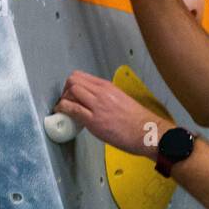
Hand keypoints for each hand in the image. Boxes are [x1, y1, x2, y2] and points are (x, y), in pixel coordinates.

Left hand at [56, 71, 172, 155]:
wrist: (146, 131)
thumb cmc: (138, 120)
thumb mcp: (121, 100)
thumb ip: (106, 98)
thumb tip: (94, 103)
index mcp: (108, 87)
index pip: (81, 76)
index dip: (71, 85)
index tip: (71, 95)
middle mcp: (101, 92)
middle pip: (73, 80)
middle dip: (65, 91)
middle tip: (66, 102)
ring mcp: (97, 105)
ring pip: (71, 91)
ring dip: (63, 100)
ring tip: (64, 110)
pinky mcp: (94, 120)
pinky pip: (72, 109)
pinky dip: (63, 109)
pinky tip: (62, 114)